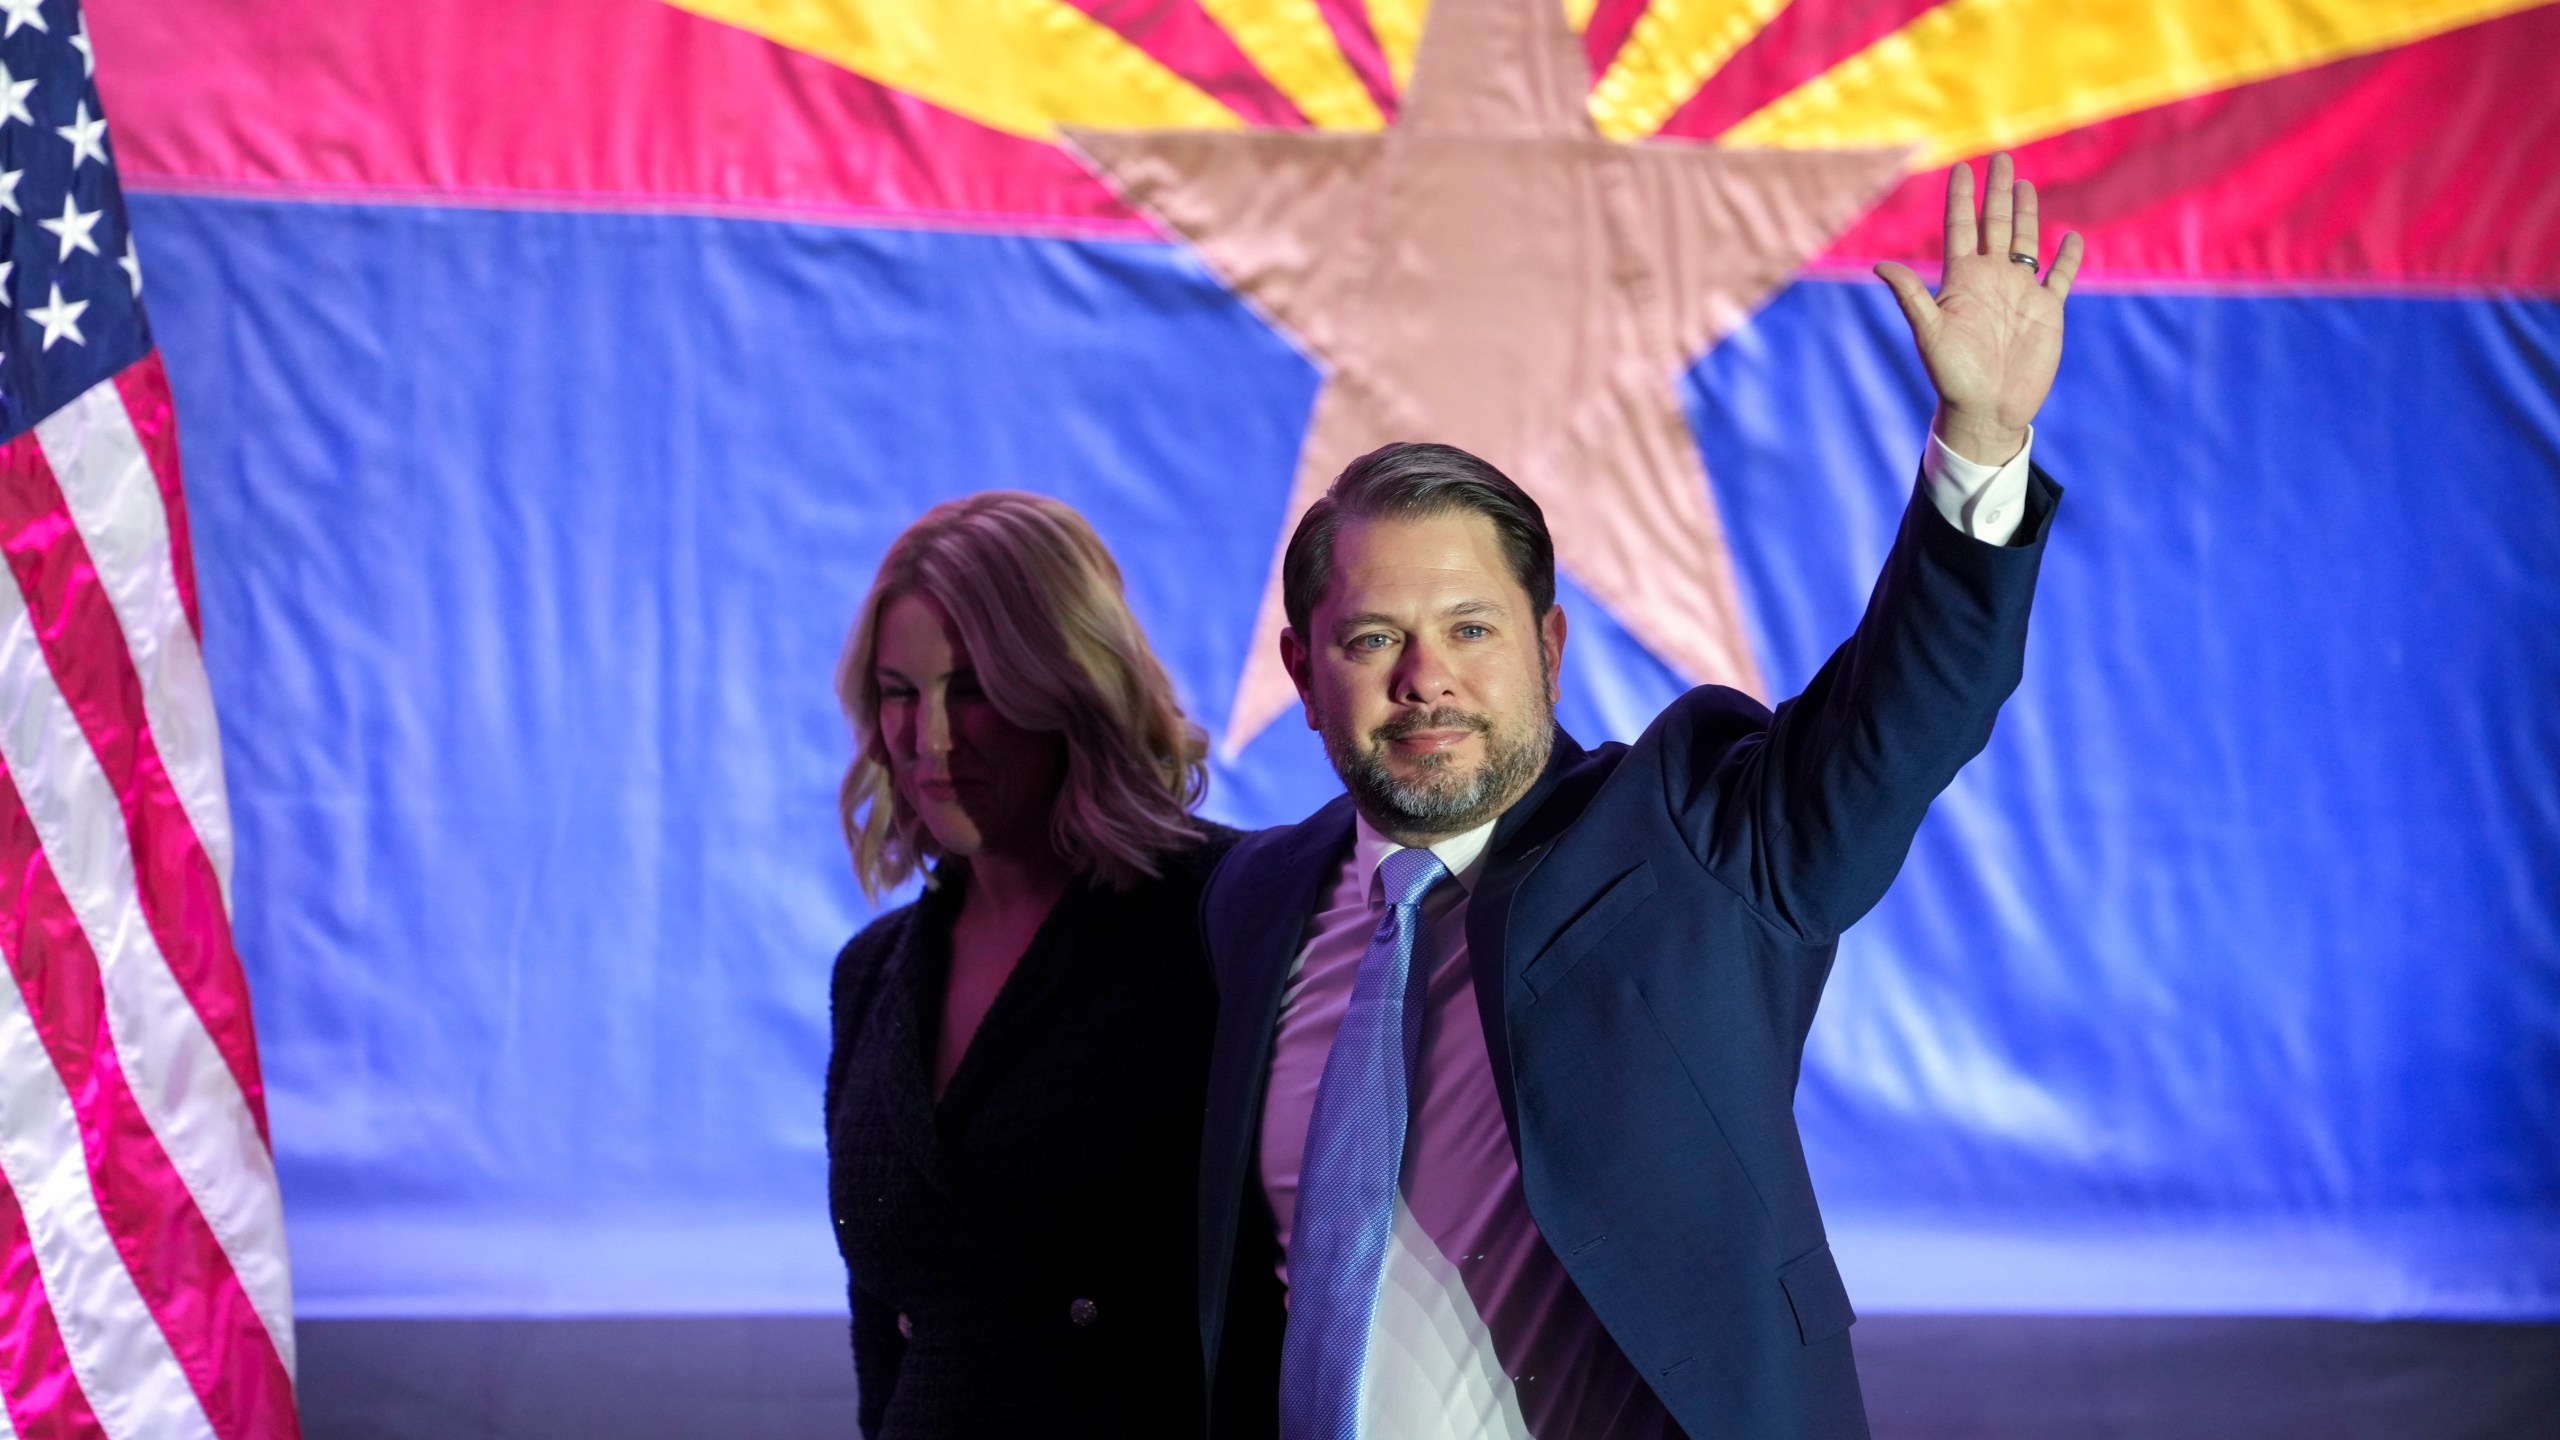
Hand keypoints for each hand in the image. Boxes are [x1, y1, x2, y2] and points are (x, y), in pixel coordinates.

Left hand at [1876, 153, 2082, 464]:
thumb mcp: (1930, 333)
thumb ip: (1911, 297)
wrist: (1987, 409)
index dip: (1962, 198)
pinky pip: (2058, 276)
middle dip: (1998, 192)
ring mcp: (2020, 292)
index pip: (1962, 227)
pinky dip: (2066, 258)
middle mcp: (1990, 279)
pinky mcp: (2046, 310)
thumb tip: (1879, 266)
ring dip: (2026, 214)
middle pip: (1995, 224)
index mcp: (1961, 279)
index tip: (1961, 168)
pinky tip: (2070, 238)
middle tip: (2001, 158)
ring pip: (2025, 242)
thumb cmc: (1952, 375)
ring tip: (2024, 185)